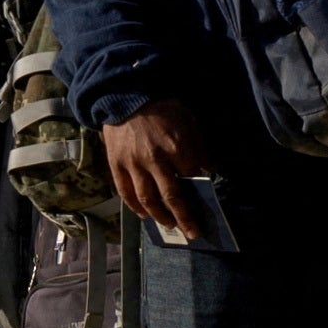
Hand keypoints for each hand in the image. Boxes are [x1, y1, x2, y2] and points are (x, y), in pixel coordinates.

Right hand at [98, 106, 210, 244]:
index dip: (200, 195)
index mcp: (177, 147)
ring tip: (169, 225)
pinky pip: (125, 192)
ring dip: (160, 216)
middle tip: (192, 232)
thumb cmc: (161, 107)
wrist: (124, 95)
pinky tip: (144, 215)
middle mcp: (155, 159)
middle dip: (184, 218)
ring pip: (147, 199)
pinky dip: (135, 207)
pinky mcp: (116, 164)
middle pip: (171, 197)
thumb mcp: (188, 121)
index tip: (206, 209)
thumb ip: (199, 147)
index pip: (192, 179)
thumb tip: (211, 170)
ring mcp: (133, 164)